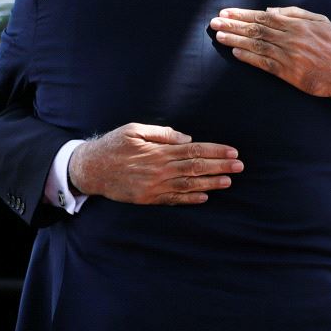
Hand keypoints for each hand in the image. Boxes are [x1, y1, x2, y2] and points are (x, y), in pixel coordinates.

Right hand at [68, 123, 243, 204]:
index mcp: (159, 151)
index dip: (215, 151)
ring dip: (210, 184)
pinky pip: (173, 200)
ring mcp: (154, 187)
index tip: (232, 151)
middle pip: (196, 168)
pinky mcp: (148, 198)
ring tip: (229, 181)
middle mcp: (160, 170)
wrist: (90, 168)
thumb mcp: (134, 130)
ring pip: (188, 186)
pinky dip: (190, 200)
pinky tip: (205, 198)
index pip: (194, 150)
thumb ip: (162, 133)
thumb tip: (187, 138)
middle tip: (240, 166)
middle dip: (220, 167)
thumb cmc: (113, 145)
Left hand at [210, 6, 330, 107]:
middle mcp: (291, 38)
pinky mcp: (289, 73)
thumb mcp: (319, 21)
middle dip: (234, 25)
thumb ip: (295, 13)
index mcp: (296, 24)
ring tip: (219, 36)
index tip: (226, 12)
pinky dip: (249, 58)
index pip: (263, 17)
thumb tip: (270, 11)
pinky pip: (265, 64)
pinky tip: (235, 52)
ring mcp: (289, 56)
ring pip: (257, 45)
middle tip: (214, 22)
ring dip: (236, 40)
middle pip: (256, 30)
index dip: (242, 14)